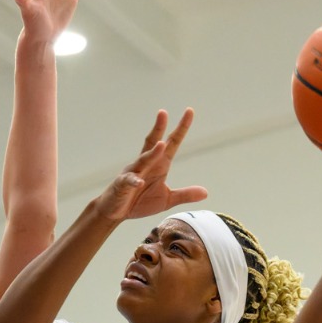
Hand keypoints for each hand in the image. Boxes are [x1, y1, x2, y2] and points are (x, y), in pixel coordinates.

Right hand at [93, 111, 207, 222]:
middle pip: (153, 143)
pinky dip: (134, 181)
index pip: (172, 143)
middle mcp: (146, 164)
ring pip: (143, 159)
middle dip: (159, 128)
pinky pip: (129, 181)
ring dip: (152, 153)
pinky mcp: (122, 185)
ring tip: (161, 145)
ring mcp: (133, 173)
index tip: (189, 111)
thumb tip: (206, 192)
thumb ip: (185, 194)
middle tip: (163, 112)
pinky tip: (140, 182)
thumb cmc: (139, 202)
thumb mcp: (167, 199)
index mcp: (159, 164)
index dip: (181, 128)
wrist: (115, 211)